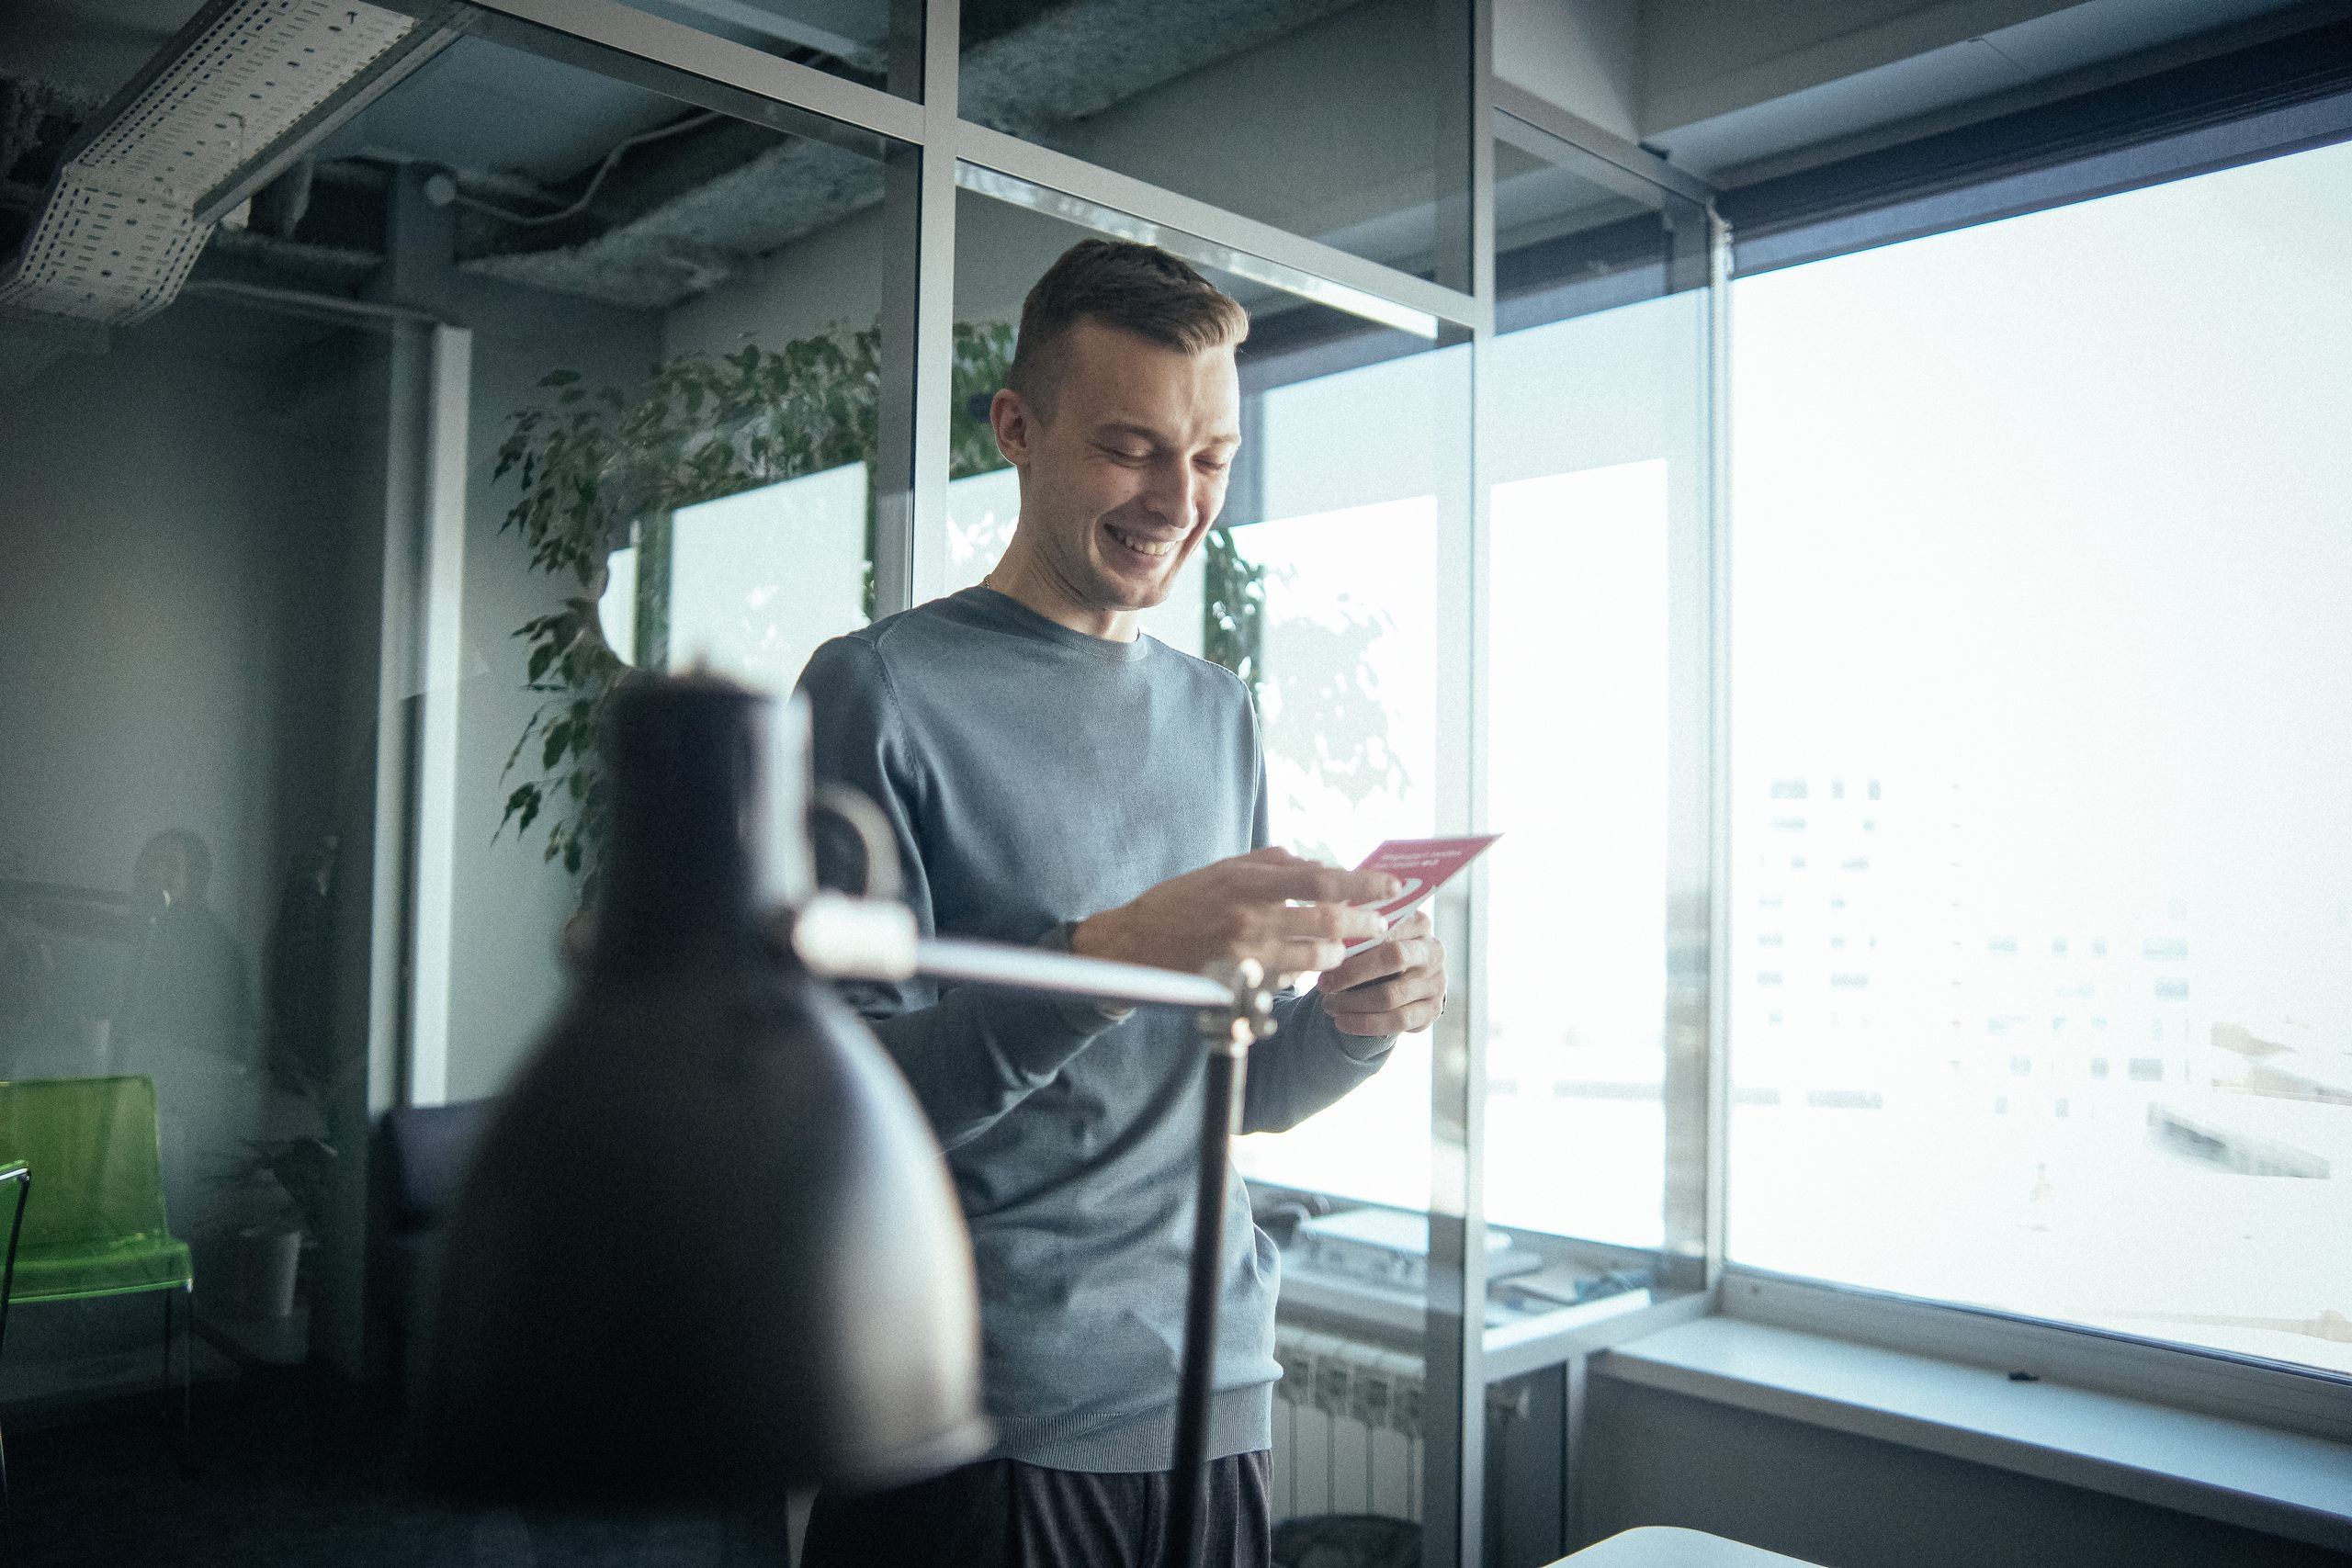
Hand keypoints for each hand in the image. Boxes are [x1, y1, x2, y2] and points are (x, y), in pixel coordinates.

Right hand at [1071, 847, 1399, 981]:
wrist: (1131, 947)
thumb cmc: (1179, 902)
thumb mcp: (1222, 870)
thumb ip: (1271, 864)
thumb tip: (1316, 864)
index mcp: (1248, 882)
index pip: (1323, 880)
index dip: (1364, 884)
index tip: (1392, 886)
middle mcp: (1250, 918)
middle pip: (1329, 923)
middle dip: (1364, 925)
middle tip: (1380, 925)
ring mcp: (1244, 956)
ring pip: (1315, 960)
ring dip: (1336, 955)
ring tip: (1339, 950)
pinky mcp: (1238, 986)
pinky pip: (1287, 983)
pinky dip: (1300, 975)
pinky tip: (1297, 968)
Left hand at [1315, 908, 1445, 1036]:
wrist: (1402, 979)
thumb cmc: (1377, 950)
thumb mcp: (1370, 933)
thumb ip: (1356, 928)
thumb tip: (1328, 934)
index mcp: (1419, 923)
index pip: (1389, 927)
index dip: (1355, 941)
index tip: (1326, 952)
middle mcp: (1433, 951)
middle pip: (1394, 959)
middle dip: (1352, 973)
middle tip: (1323, 983)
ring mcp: (1436, 983)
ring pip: (1391, 996)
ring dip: (1353, 1003)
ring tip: (1328, 1005)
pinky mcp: (1433, 1010)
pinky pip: (1397, 1021)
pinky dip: (1365, 1024)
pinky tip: (1342, 1022)